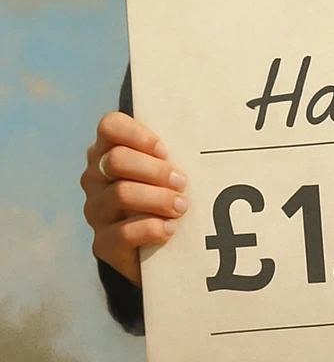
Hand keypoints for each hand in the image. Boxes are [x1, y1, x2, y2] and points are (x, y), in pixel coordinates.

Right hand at [81, 112, 188, 285]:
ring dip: (158, 198)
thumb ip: (170, 150)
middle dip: (155, 170)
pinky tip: (170, 229)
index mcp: (109, 149)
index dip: (137, 134)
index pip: (110, 126)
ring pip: (121, 194)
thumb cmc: (165, 189)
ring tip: (182, 205)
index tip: (165, 150)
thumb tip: (200, 140)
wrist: (154, 245)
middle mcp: (95, 177)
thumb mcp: (166, 165)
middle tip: (182, 181)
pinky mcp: (102, 243)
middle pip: (116, 160)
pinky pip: (122, 233)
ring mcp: (95, 210)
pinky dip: (151, 228)